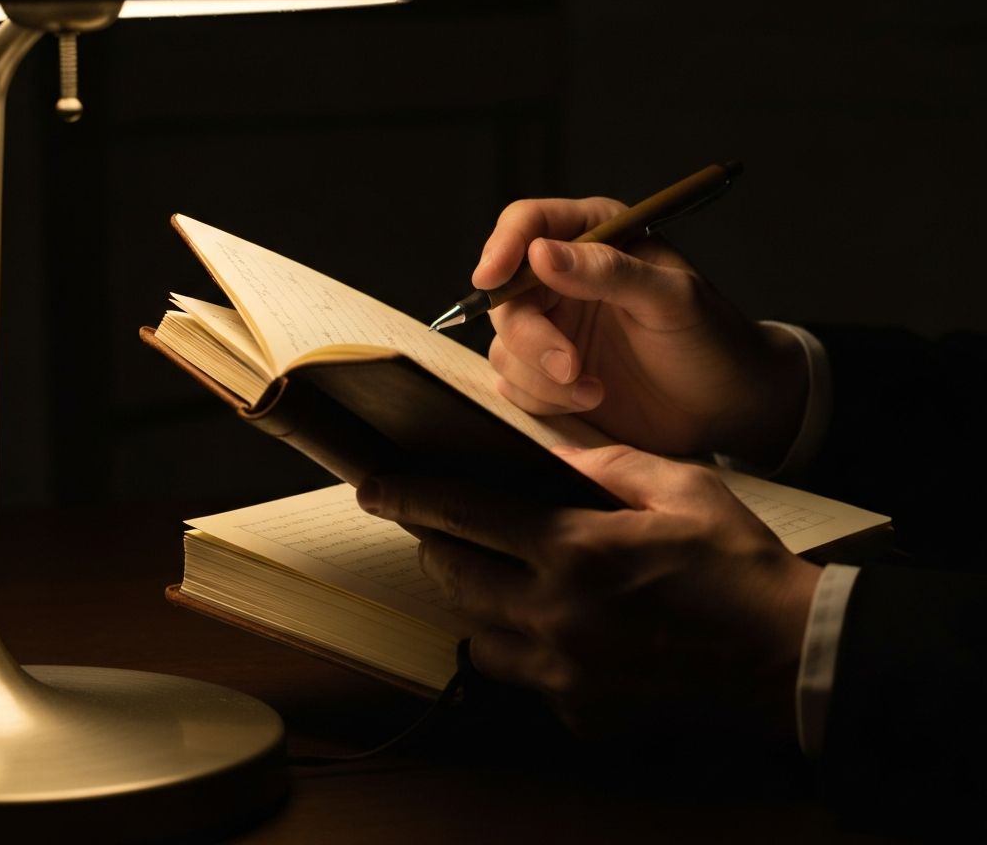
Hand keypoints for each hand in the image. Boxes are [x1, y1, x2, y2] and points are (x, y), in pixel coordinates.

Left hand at [357, 445, 819, 738]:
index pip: (465, 515)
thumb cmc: (739, 567)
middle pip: (454, 576)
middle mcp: (557, 616)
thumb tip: (554, 453)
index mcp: (577, 550)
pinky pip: (520, 674)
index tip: (374, 485)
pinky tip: (549, 623)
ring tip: (495, 572)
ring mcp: (565, 673)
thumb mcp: (681, 487)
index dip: (410, 495)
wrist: (788, 657)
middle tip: (438, 525)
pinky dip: (518, 645)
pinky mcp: (581, 710)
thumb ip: (607, 465)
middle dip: (434, 544)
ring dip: (472, 598)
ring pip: (476, 633)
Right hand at [474, 197, 807, 468]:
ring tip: (595, 391)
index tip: (490, 279)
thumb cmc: (712, 339)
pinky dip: (543, 399)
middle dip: (530, 337)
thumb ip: (608, 272)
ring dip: (541, 377)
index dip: (502, 247)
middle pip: (504, 295)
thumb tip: (540, 254)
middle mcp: (564, 278)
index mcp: (595, 235)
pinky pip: (514, 384)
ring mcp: (554, 328)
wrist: (728, 405)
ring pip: (504, 345)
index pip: (526, 224)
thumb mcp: (671, 298)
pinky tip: (590, 401)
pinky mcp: (549, 375)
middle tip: (570, 366)